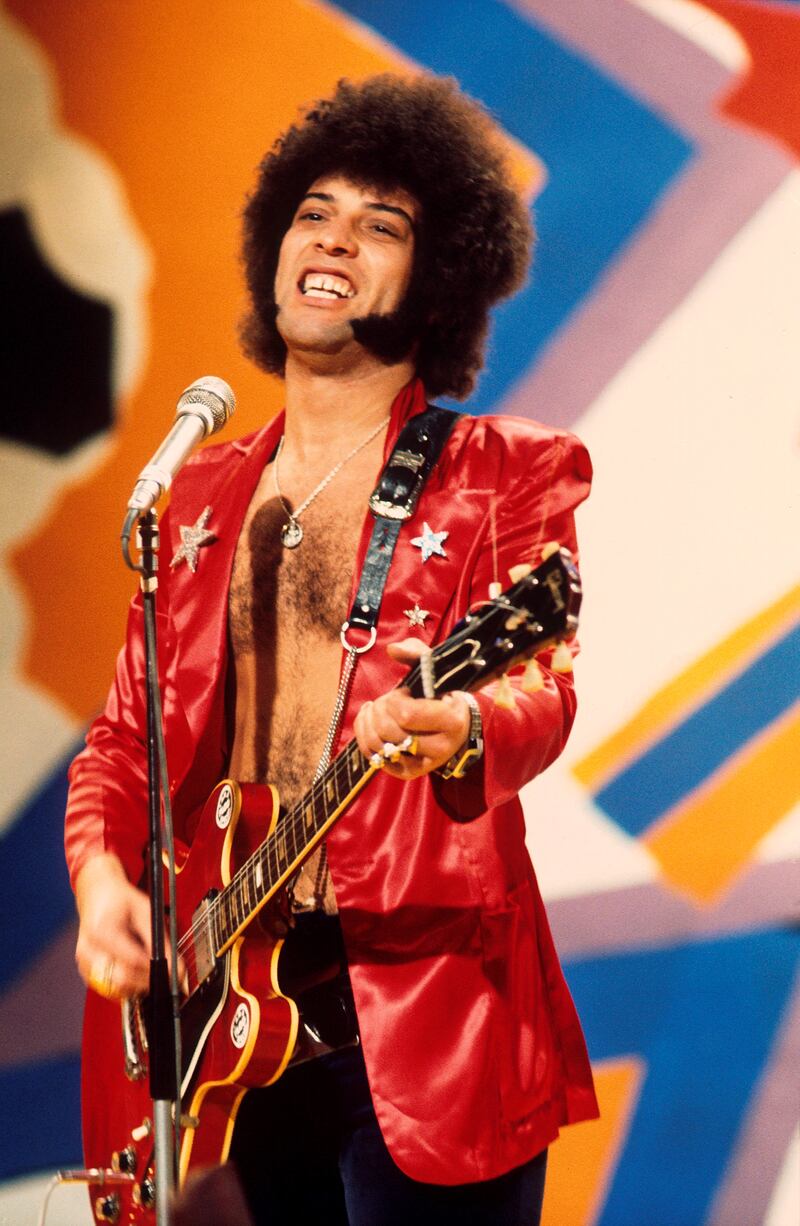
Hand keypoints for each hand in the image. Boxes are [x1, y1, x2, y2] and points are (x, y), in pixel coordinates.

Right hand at [74, 853, 184, 998]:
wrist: (99, 894)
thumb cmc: (121, 900)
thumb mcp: (147, 912)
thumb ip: (162, 942)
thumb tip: (178, 969)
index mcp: (102, 931)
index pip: (132, 961)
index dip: (155, 970)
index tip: (171, 972)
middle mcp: (88, 949)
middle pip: (122, 979)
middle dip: (147, 980)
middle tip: (163, 974)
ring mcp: (85, 962)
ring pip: (115, 988)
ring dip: (137, 984)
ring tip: (148, 968)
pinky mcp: (86, 970)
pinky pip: (108, 988)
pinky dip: (125, 984)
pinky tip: (134, 970)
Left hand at [354, 638, 470, 779]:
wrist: (455, 725)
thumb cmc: (440, 694)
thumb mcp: (434, 670)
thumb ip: (415, 653)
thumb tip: (392, 650)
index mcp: (451, 720)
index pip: (407, 714)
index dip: (395, 699)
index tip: (402, 692)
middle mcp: (441, 748)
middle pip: (389, 730)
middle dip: (380, 709)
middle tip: (386, 700)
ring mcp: (425, 764)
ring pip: (380, 746)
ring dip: (368, 722)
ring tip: (375, 708)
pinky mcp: (409, 773)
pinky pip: (376, 760)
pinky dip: (364, 738)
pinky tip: (370, 723)